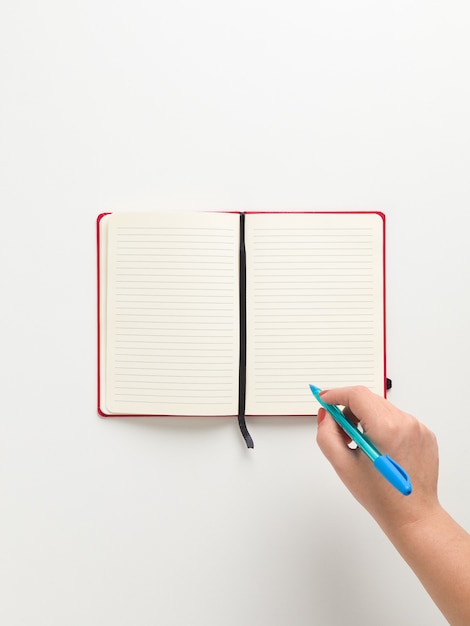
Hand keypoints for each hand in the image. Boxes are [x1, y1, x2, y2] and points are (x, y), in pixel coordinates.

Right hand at [316, 386, 440, 532]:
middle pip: (369, 400)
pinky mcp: (425, 434)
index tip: (324, 399)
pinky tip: (379, 449)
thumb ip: (327, 435)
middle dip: (350, 409)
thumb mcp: (343, 465)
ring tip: (361, 444)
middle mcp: (406, 423)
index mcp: (386, 429)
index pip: (357, 395)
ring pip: (383, 409)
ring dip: (367, 418)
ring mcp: (418, 428)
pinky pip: (397, 419)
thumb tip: (326, 415)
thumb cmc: (381, 497)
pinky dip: (384, 426)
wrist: (413, 516)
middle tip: (340, 431)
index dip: (336, 394)